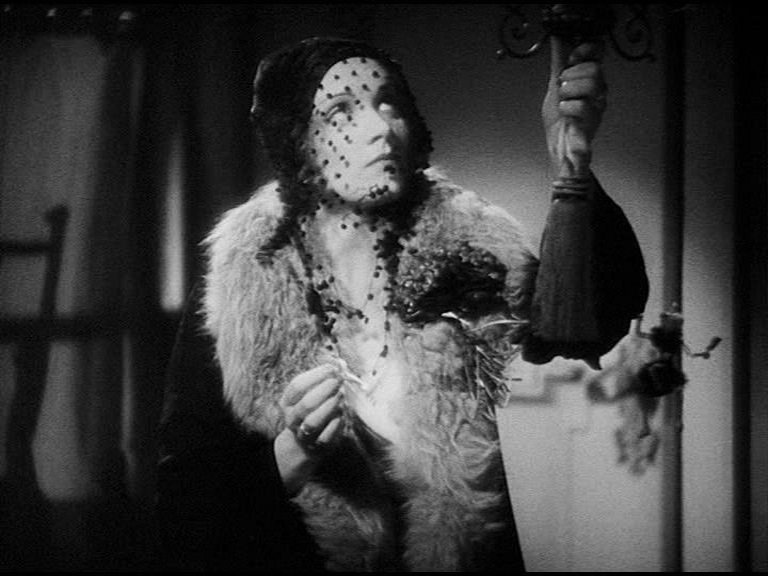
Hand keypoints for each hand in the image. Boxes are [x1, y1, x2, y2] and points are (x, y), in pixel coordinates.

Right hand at [275, 364, 342, 493]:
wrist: (306, 442)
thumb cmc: (312, 410)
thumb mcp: (310, 394)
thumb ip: (321, 379)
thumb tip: (339, 364)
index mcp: (287, 403)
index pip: (297, 386)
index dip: (316, 375)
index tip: (332, 367)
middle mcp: (293, 419)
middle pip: (306, 404)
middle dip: (325, 389)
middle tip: (339, 380)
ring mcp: (304, 434)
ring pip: (314, 421)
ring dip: (330, 406)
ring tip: (341, 394)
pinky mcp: (318, 445)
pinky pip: (327, 435)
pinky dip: (336, 422)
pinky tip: (342, 412)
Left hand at [541, 37, 606, 177]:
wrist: (558, 151)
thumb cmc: (560, 123)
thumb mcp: (554, 87)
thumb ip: (558, 64)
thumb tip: (559, 39)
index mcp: (590, 82)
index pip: (598, 53)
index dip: (584, 51)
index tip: (570, 60)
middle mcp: (597, 94)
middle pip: (596, 69)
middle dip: (572, 75)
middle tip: (562, 86)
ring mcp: (596, 110)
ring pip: (593, 85)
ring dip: (569, 91)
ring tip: (562, 101)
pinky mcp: (591, 126)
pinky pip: (584, 109)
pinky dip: (568, 107)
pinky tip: (564, 112)